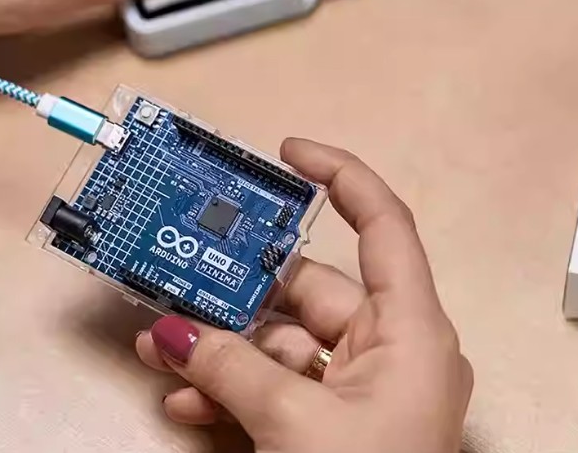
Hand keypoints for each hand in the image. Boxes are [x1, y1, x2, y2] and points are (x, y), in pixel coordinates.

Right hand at [136, 139, 472, 452]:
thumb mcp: (297, 427)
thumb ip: (233, 371)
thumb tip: (169, 333)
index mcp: (411, 329)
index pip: (385, 225)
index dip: (342, 176)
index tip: (290, 152)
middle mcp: (391, 345)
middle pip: (311, 291)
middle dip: (243, 289)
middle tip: (185, 269)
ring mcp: (362, 383)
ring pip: (285, 342)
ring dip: (226, 346)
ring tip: (166, 343)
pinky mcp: (338, 417)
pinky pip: (282, 385)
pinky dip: (238, 388)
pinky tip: (189, 400)